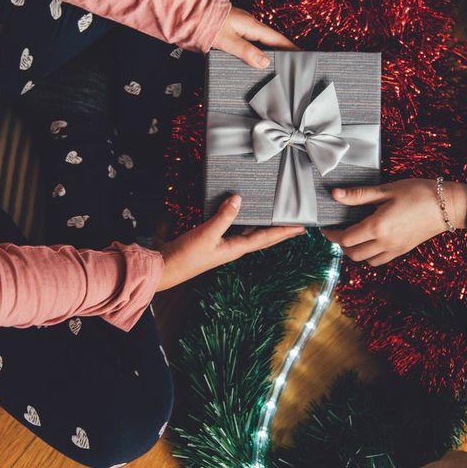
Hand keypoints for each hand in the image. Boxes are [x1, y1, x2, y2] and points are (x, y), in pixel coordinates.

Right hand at [157, 195, 304, 290]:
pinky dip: (241, 220)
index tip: (302, 227)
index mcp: (236, 249)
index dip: (284, 231)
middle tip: (297, 223)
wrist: (165, 267)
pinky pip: (233, 228)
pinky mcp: (211, 240)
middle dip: (279, 230)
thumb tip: (239, 199)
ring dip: (262, 225)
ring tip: (275, 216)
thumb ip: (223, 217)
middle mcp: (233, 247)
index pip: (266, 238)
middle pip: (262, 237)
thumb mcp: (206, 235)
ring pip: (249, 232)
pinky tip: (241, 213)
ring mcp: (222, 244)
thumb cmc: (186, 256)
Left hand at [211, 7, 297, 67]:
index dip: (290, 48)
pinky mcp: (233, 30)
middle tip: (292, 66)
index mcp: (252, 26)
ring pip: (260, 42)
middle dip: (282, 52)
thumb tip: (265, 62)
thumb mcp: (227, 41)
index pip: (277, 39)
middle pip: (271, 41)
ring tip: (276, 67)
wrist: (189, 12)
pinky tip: (254, 61)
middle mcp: (249, 25)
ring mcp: (241, 26)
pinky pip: (250, 42)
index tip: (303, 56)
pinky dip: (256, 52)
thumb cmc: (207, 24)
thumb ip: (246, 51)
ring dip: (268, 53)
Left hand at [321, 179, 466, 265]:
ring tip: (354, 236)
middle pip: (352, 254)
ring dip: (355, 252)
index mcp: (377, 227)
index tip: (327, 227)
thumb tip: (336, 195)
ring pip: (366, 260)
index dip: (332, 234)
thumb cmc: (418, 193)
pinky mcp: (403, 250)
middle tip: (338, 231)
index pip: (345, 239)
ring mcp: (394, 249)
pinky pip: (380, 260)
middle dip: (341, 244)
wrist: (447, 205)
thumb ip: (359, 195)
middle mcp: (384, 242)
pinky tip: (371, 241)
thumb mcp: (386, 190)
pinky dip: (370, 255)